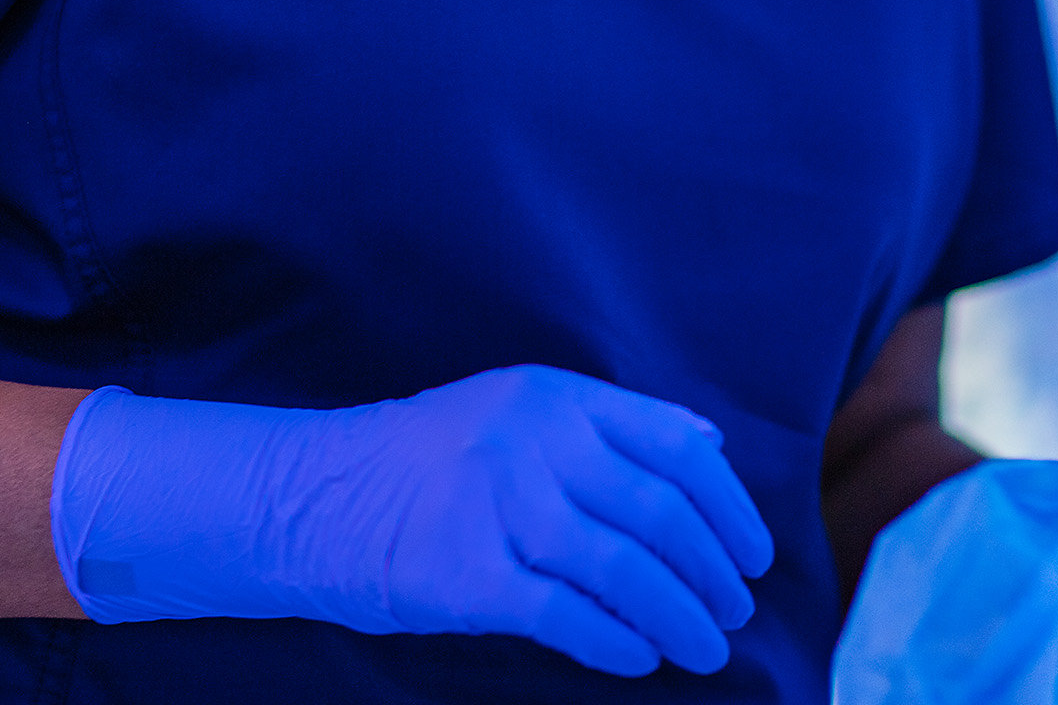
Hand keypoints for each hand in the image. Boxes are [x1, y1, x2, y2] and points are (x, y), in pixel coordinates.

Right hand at [52, 365, 776, 676]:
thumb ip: (609, 426)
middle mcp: (532, 441)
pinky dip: (616, 641)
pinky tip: (640, 659)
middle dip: (712, 574)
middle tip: (734, 612)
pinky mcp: (466, 573)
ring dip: (680, 617)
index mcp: (555, 398)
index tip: (753, 555)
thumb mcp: (514, 410)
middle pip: (659, 515)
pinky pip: (567, 613)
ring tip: (705, 649)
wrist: (304, 497)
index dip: (730, 509)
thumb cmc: (421, 463)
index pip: (676, 448)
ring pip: (625, 568)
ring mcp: (497, 505)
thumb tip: (710, 445)